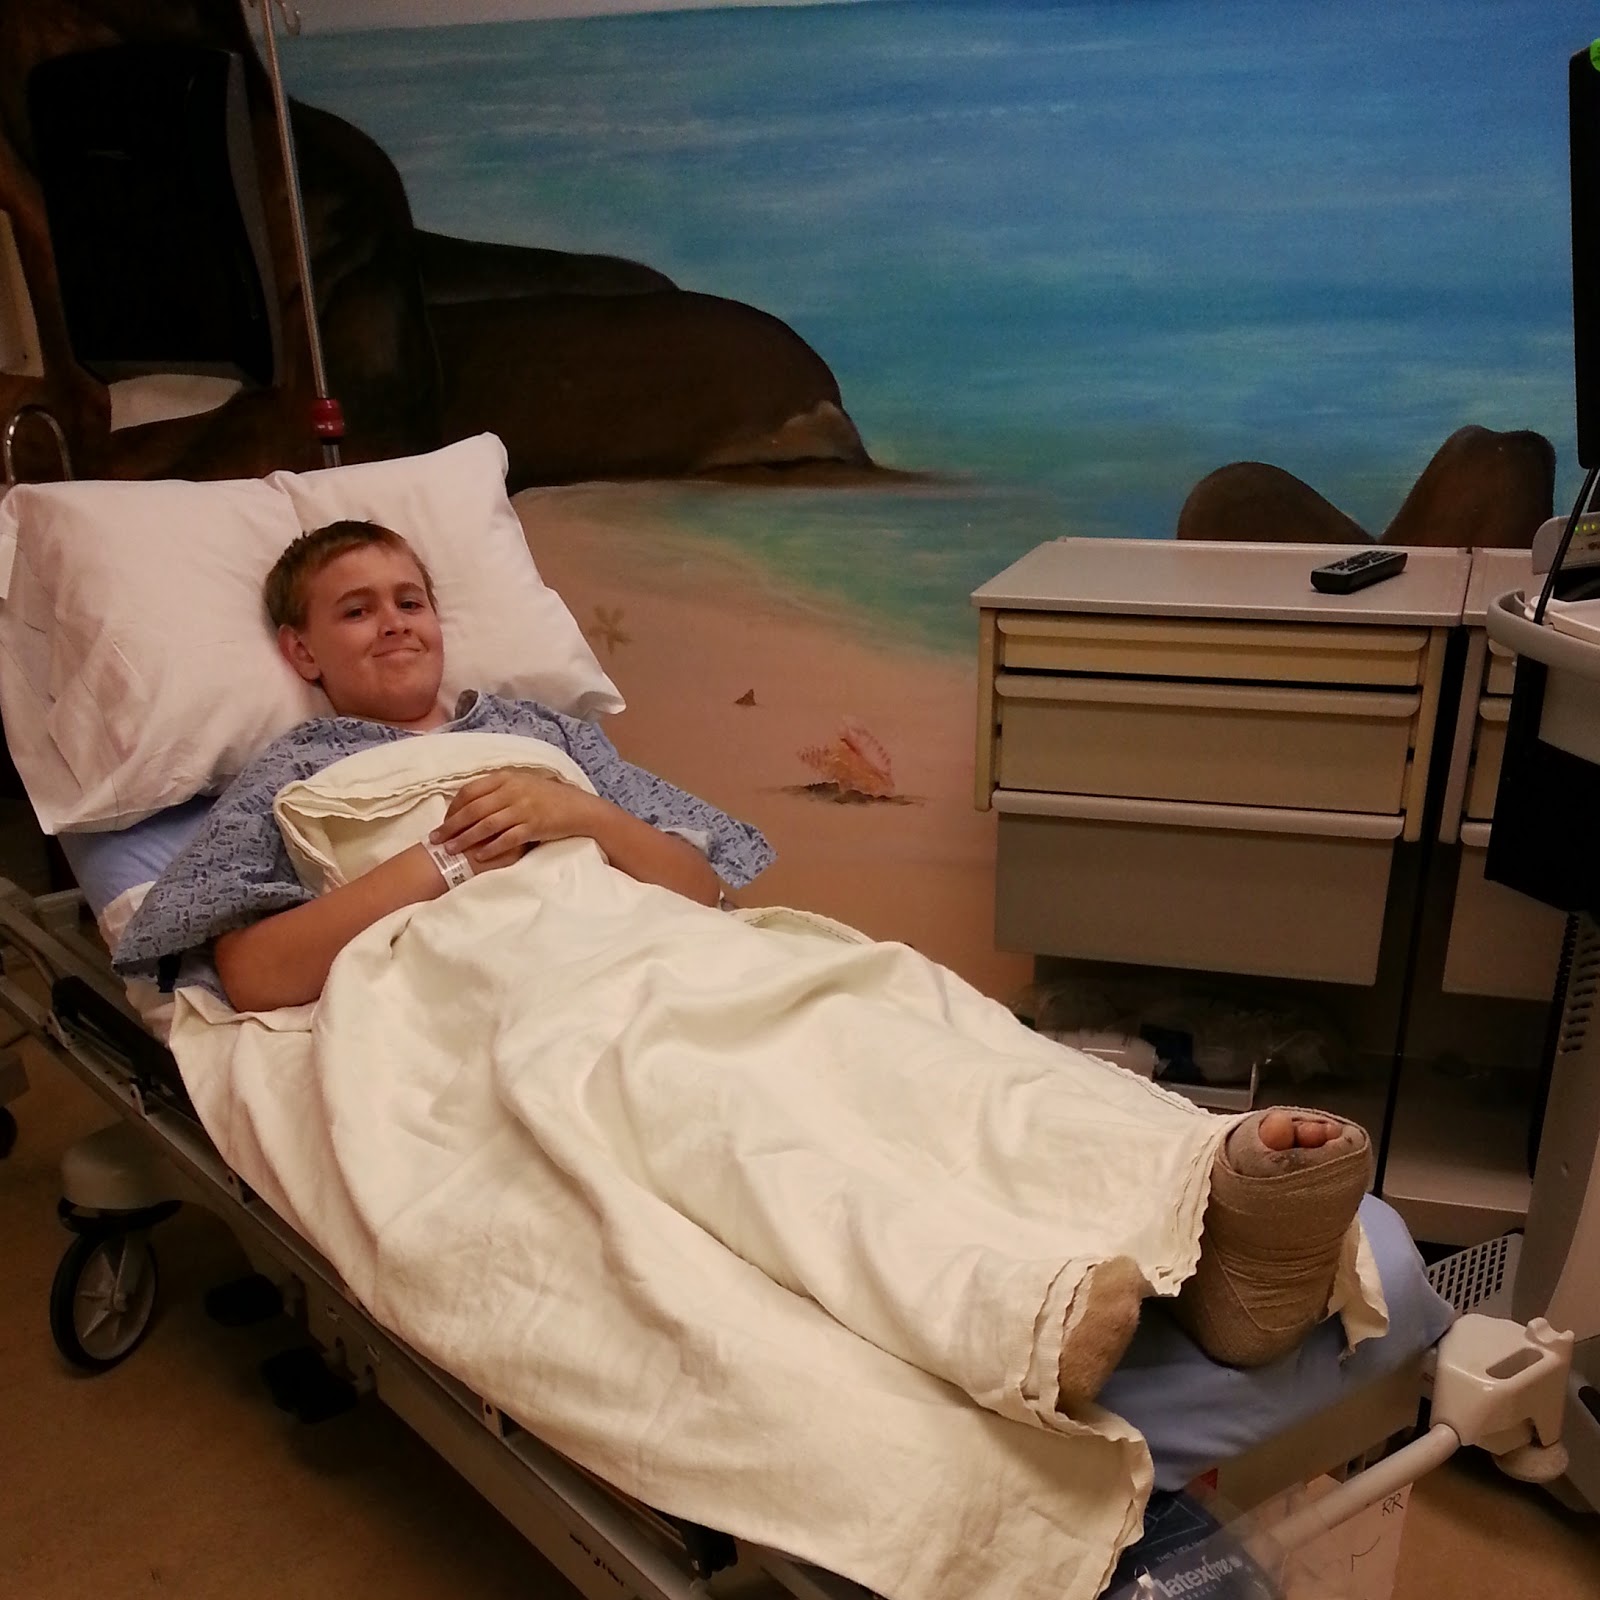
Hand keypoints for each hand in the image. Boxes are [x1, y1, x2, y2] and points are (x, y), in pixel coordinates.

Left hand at [432, 767, 600, 870]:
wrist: (578, 807)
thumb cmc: (547, 796)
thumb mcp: (522, 783)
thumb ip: (498, 788)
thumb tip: (470, 800)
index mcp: (506, 778)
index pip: (470, 791)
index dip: (452, 808)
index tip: (443, 822)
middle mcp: (512, 791)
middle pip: (473, 809)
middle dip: (451, 826)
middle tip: (435, 840)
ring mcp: (523, 808)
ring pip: (486, 825)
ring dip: (465, 839)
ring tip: (450, 851)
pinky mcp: (534, 826)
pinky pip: (507, 839)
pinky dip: (492, 848)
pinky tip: (480, 856)